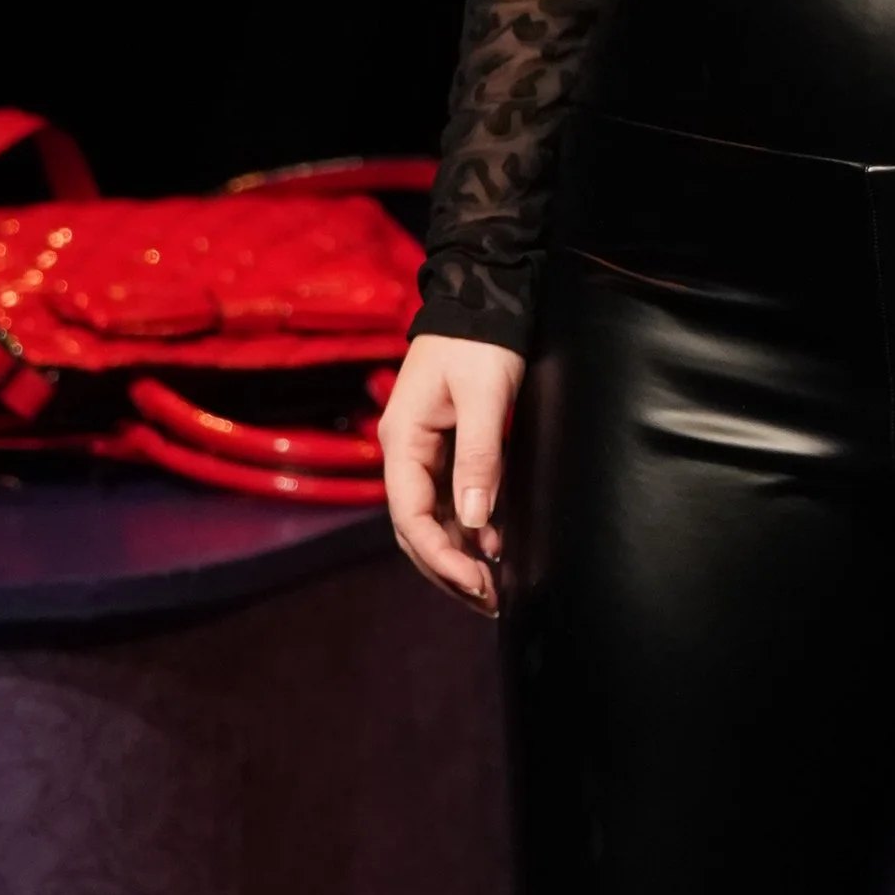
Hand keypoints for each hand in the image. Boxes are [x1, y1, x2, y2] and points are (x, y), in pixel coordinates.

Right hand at [378, 333, 525, 614]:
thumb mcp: (484, 397)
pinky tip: (493, 545)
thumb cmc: (479, 342)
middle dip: (448, 568)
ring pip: (431, 518)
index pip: (411, 517)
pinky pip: (448, 498)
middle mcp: (405, 451)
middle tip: (487, 599)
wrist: (481, 295)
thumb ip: (479, 457)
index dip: (440, 557)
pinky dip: (468, 527)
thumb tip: (473, 521)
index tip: (474, 582)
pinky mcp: (444, 445)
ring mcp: (422, 450)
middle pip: (416, 528)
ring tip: (491, 585)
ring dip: (458, 554)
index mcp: (402, 441)